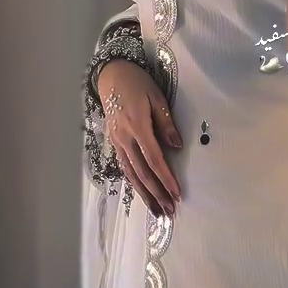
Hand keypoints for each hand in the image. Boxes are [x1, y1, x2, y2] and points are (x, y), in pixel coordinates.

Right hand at [97, 60, 181, 218]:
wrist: (111, 76)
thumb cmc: (137, 84)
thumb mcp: (156, 97)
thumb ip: (166, 123)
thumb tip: (176, 146)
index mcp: (137, 126)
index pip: (154, 159)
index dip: (166, 178)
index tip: (177, 193)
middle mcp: (125, 138)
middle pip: (141, 172)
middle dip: (156, 193)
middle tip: (169, 211)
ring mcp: (117, 142)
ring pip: (130, 174)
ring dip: (144, 194)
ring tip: (157, 210)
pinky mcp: (114, 143)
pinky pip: (124, 167)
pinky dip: (134, 183)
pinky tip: (143, 193)